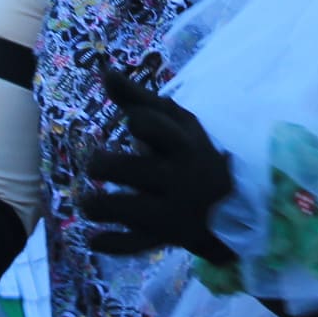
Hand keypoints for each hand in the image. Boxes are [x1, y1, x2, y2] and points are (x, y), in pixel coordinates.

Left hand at [78, 70, 234, 260]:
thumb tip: (104, 71)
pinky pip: (135, 245)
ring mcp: (173, 212)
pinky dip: (112, 244)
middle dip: (106, 166)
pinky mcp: (164, 238)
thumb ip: (138, 99)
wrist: (231, 205)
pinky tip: (94, 239)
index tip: (130, 122)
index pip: (160, 130)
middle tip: (94, 164)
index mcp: (183, 145)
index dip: (142, 123)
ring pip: (131, 211)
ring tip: (86, 202)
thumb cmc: (188, 152)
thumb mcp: (174, 123)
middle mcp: (179, 178)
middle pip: (136, 171)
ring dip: (101, 206)